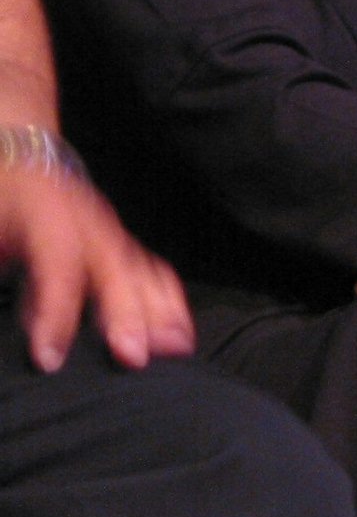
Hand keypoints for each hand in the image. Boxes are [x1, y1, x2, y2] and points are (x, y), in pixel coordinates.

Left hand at [0, 165, 193, 371]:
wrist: (21, 157)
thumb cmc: (3, 198)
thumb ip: (6, 272)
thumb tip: (19, 321)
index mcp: (46, 217)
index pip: (58, 265)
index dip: (55, 314)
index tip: (50, 358)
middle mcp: (88, 222)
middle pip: (117, 267)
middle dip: (128, 314)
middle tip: (133, 358)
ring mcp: (110, 229)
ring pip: (144, 267)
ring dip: (162, 310)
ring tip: (175, 348)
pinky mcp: (121, 240)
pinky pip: (154, 268)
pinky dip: (169, 299)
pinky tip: (179, 326)